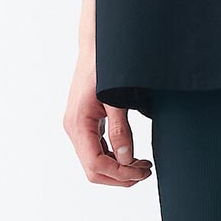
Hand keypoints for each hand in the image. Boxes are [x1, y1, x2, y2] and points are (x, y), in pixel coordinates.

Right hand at [64, 57, 152, 186]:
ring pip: (94, 162)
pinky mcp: (85, 123)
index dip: (119, 173)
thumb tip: (126, 158)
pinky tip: (131, 155)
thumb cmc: (105, 66)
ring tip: (143, 166)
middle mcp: (74, 129)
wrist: (97, 45)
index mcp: (78, 124)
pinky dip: (113, 157)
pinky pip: (97, 149)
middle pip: (93, 169)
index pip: (95, 164)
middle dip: (120, 176)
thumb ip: (120, 128)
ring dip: (118, 169)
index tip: (142, 171)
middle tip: (146, 171)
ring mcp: (78, 127)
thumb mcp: (115, 97)